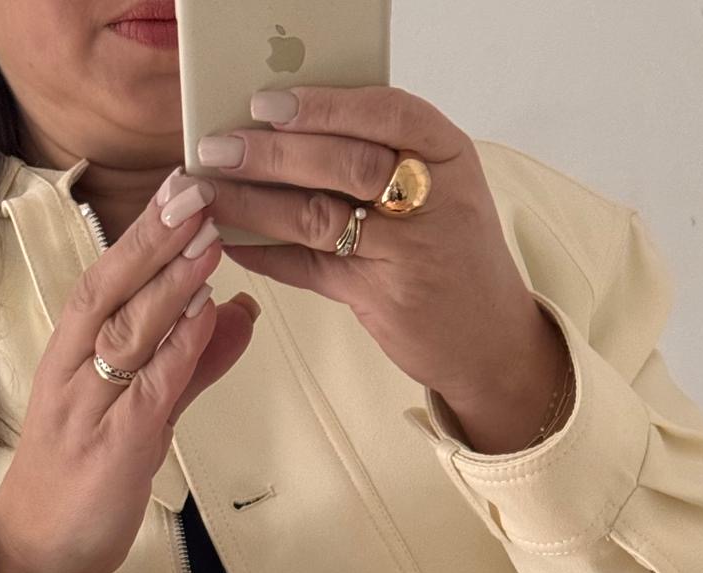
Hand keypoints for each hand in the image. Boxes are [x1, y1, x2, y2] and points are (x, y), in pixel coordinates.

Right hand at [0, 177, 258, 572]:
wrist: (44, 548)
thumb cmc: (85, 475)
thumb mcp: (144, 409)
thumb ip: (190, 362)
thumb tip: (234, 312)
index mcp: (73, 354)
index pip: (105, 278)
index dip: (142, 233)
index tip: (179, 189)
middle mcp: (74, 372)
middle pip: (110, 291)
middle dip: (154, 240)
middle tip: (196, 194)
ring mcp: (90, 409)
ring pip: (127, 333)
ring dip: (170, 285)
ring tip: (208, 242)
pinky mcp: (114, 449)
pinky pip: (148, 390)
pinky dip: (177, 350)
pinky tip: (203, 319)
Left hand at [199, 85, 568, 451]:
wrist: (492, 339)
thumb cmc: (455, 255)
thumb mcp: (441, 190)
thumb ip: (384, 156)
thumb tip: (286, 126)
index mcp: (448, 156)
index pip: (386, 113)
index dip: (323, 106)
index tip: (266, 103)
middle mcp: (434, 199)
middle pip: (345, 162)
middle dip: (272, 152)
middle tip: (217, 148)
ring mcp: (410, 252)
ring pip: (320, 215)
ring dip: (255, 202)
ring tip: (209, 191)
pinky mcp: (384, 298)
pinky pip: (312, 268)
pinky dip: (269, 253)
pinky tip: (233, 240)